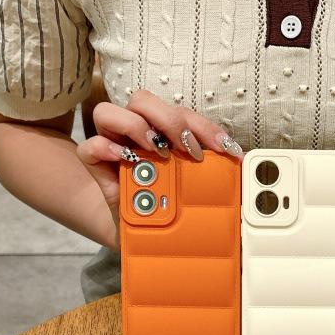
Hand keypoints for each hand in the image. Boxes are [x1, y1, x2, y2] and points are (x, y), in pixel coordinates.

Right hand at [76, 91, 243, 240]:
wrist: (144, 234)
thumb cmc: (170, 204)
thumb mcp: (195, 185)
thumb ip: (213, 169)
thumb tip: (244, 162)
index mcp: (162, 130)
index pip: (181, 113)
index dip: (204, 127)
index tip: (224, 148)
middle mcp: (136, 130)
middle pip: (142, 100)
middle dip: (169, 119)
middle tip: (188, 148)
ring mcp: (112, 144)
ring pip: (108, 112)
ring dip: (136, 126)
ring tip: (157, 151)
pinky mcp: (95, 166)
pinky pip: (89, 147)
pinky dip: (105, 148)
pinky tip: (126, 160)